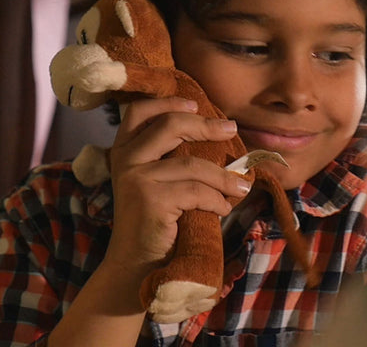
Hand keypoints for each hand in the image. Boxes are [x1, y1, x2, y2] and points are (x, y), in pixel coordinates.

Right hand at [102, 97, 249, 281]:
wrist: (137, 264)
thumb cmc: (156, 220)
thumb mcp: (159, 181)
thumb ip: (173, 157)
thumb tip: (218, 134)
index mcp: (125, 150)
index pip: (140, 112)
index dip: (168, 103)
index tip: (195, 104)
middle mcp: (126, 159)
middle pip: (170, 125)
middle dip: (205, 125)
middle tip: (231, 129)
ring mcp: (136, 178)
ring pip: (192, 164)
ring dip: (223, 177)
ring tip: (241, 188)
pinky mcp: (150, 199)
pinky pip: (197, 191)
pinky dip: (217, 200)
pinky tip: (222, 209)